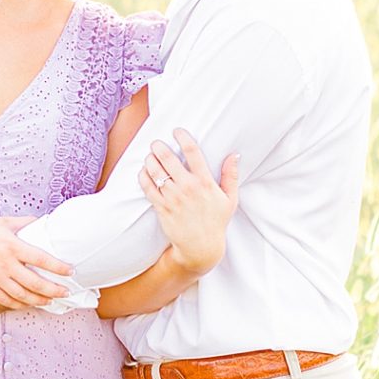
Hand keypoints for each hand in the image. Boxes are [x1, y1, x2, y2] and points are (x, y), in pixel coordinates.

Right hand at [0, 216, 73, 310]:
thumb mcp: (4, 222)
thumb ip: (25, 222)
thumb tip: (43, 222)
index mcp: (12, 246)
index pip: (40, 258)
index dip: (57, 267)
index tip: (70, 271)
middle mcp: (5, 264)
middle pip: (34, 282)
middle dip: (53, 289)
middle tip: (66, 292)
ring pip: (22, 295)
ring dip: (40, 300)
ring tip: (51, 300)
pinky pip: (7, 300)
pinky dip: (21, 304)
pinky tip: (30, 303)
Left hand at [140, 129, 239, 274]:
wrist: (201, 247)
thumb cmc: (216, 222)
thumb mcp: (230, 199)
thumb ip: (231, 176)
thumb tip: (234, 155)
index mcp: (205, 183)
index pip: (193, 153)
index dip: (183, 138)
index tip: (177, 131)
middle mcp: (188, 188)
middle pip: (169, 159)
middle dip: (159, 147)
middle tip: (156, 143)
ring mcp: (173, 198)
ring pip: (156, 172)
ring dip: (150, 160)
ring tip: (150, 156)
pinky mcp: (162, 208)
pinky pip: (148, 188)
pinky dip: (143, 177)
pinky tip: (144, 171)